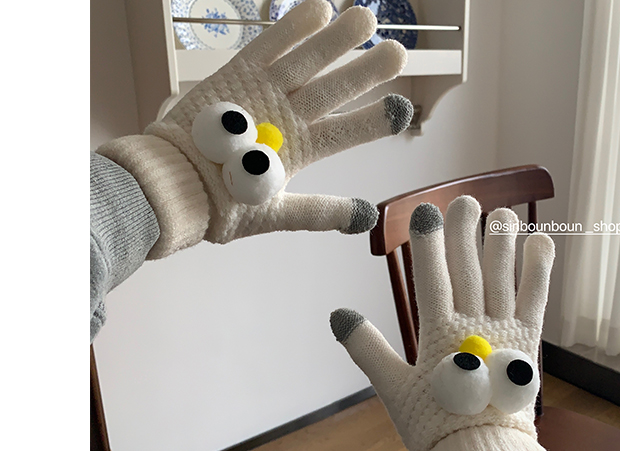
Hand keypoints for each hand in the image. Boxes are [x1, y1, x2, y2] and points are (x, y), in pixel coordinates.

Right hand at [97, 0, 411, 257]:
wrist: (173, 189)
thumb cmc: (219, 207)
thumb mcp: (276, 213)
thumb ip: (320, 212)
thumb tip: (367, 218)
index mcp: (298, 151)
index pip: (344, 131)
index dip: (372, 120)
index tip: (404, 108)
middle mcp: (285, 118)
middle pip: (332, 90)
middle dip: (364, 71)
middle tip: (397, 51)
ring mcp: (263, 94)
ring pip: (306, 63)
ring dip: (336, 41)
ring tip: (366, 18)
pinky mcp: (236, 76)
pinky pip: (267, 46)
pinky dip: (291, 28)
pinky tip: (320, 8)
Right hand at [330, 197, 563, 450]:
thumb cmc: (434, 426)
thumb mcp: (393, 389)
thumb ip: (368, 350)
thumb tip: (338, 314)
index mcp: (437, 334)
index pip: (431, 278)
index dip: (428, 243)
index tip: (426, 211)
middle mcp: (472, 326)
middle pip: (468, 269)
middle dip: (465, 233)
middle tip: (466, 201)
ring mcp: (503, 332)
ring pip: (503, 277)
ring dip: (501, 243)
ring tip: (500, 214)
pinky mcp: (528, 344)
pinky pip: (535, 299)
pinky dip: (538, 270)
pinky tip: (539, 241)